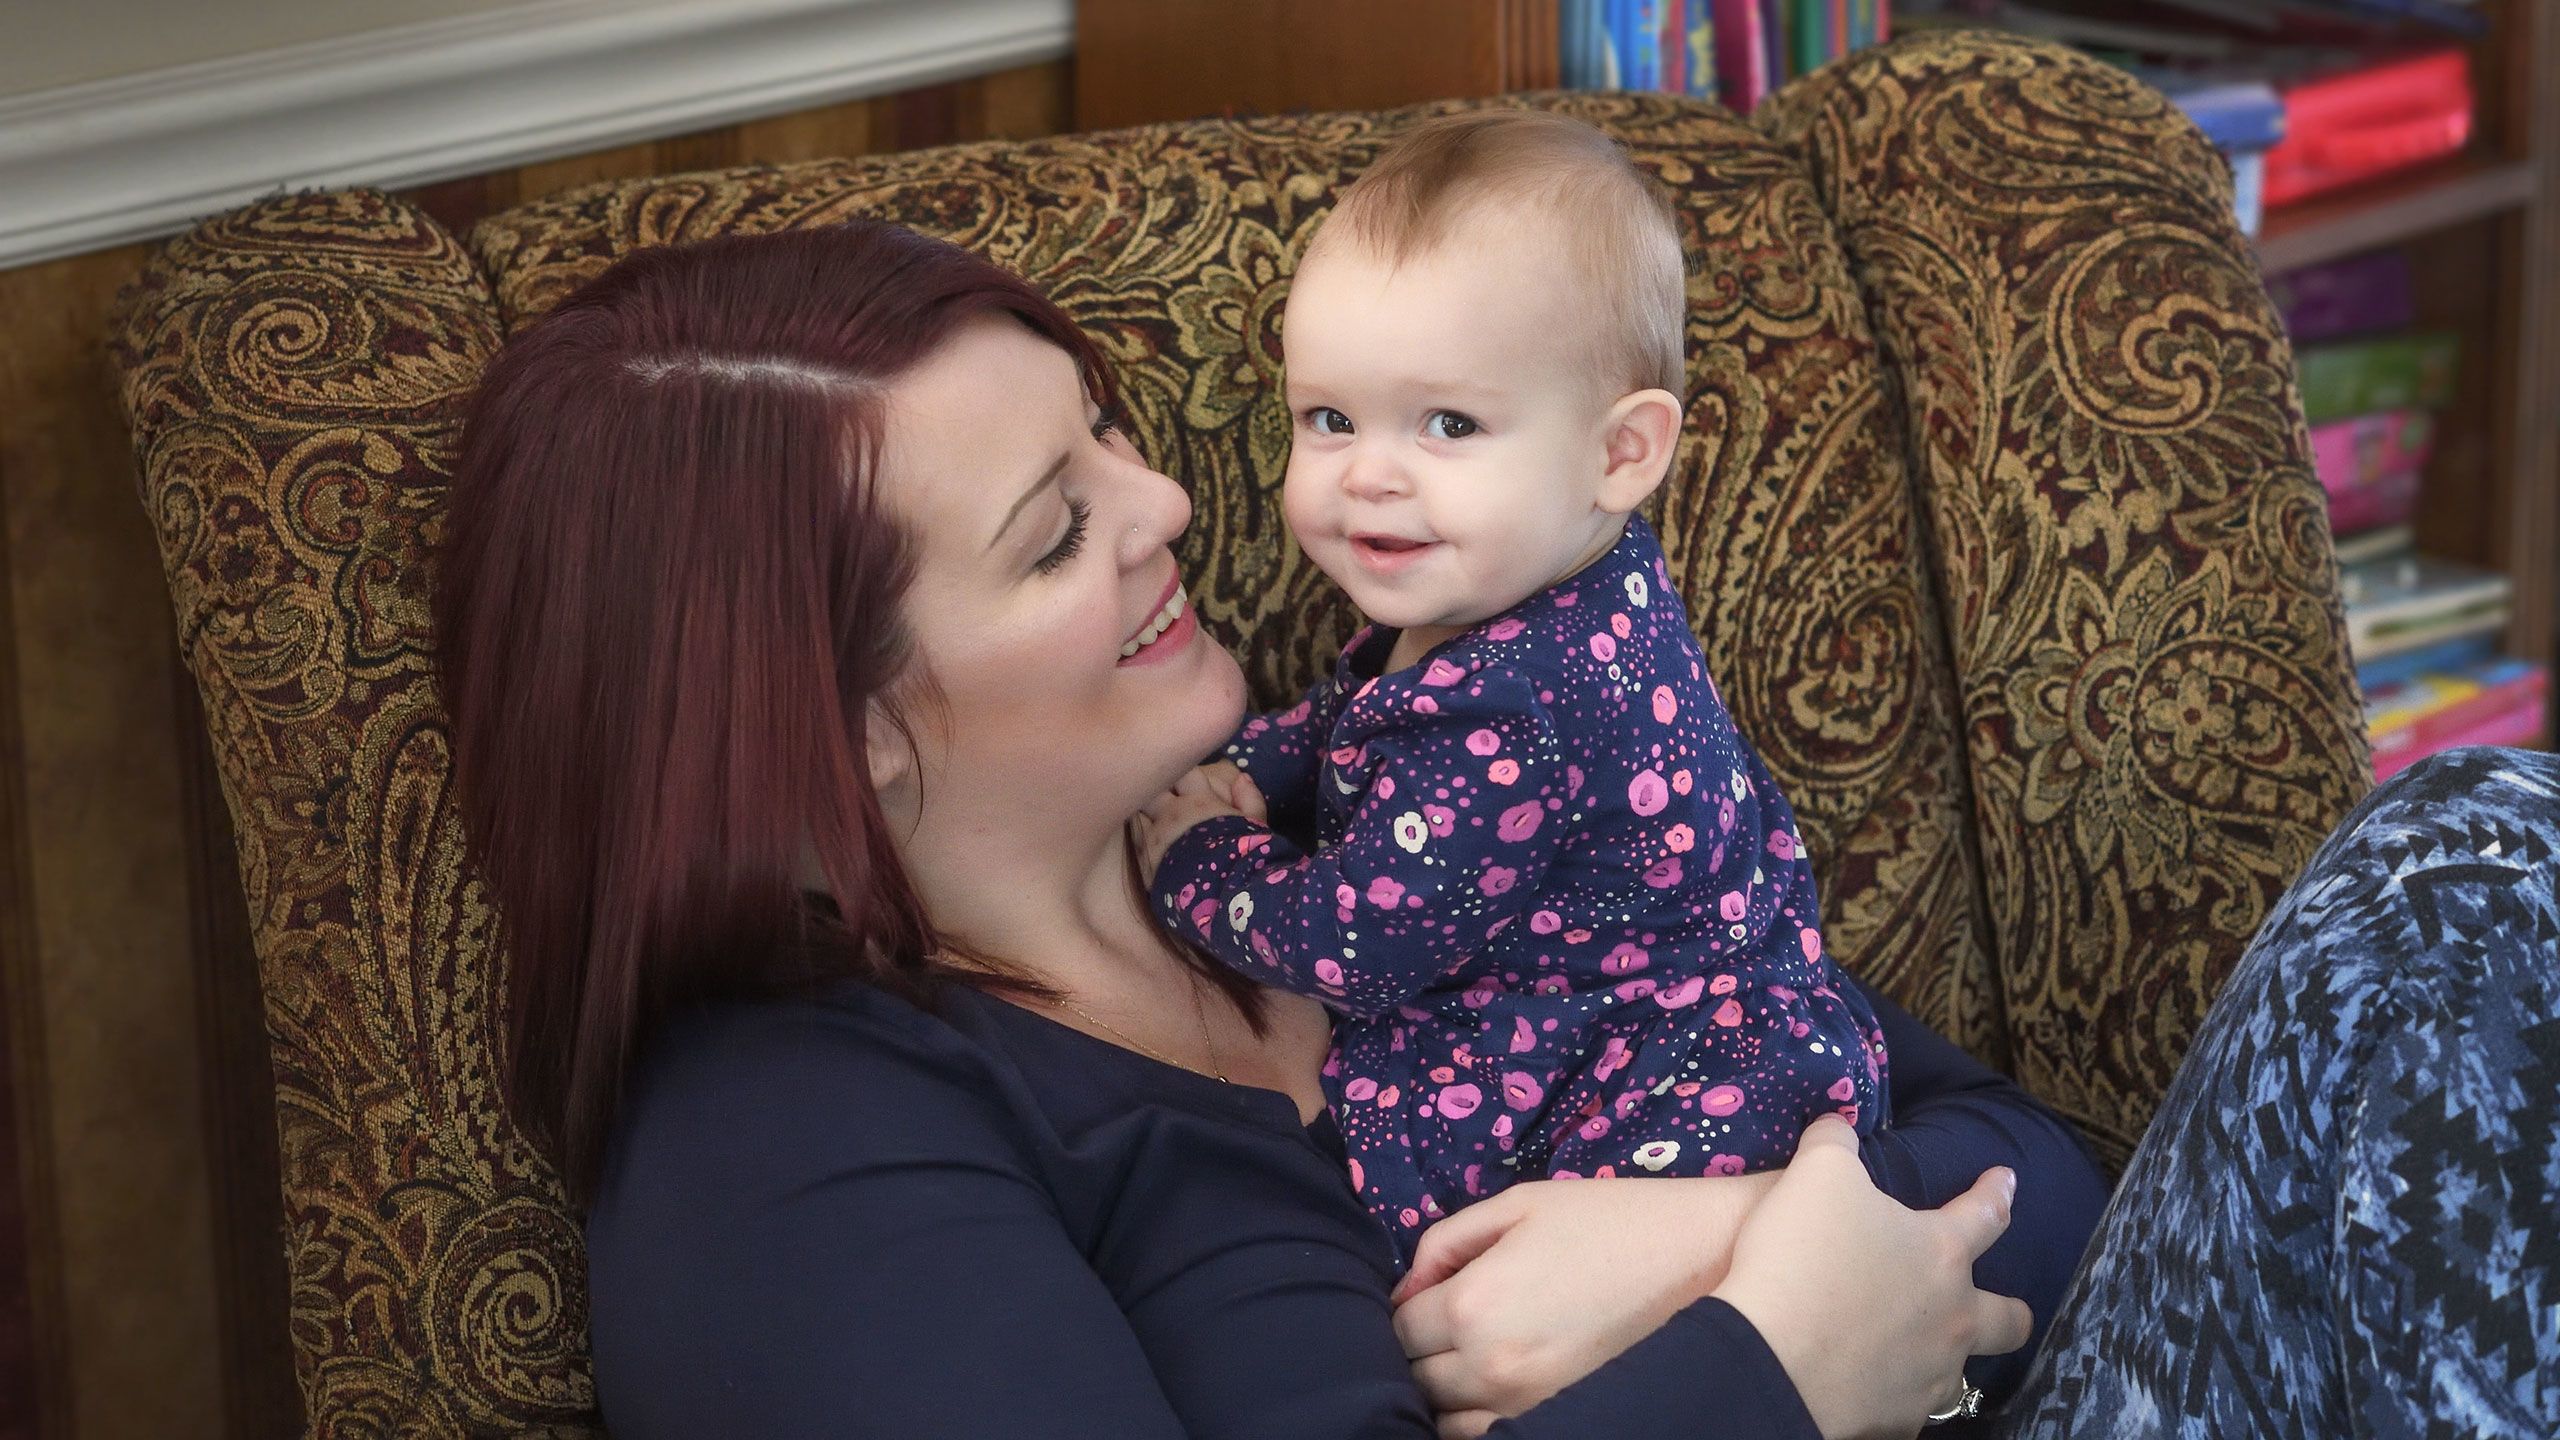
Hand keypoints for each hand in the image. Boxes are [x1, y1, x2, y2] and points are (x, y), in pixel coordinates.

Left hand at [1131, 762, 1266, 878]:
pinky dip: (1142, 841)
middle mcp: (1171, 815)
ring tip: (1158, 826)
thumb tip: (1241, 778)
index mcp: (1199, 801)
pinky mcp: (1144, 865)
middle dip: (1157, 791)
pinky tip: (1153, 848)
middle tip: (1165, 801)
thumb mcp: (1256, 827)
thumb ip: (1249, 799)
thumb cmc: (1245, 858)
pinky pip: (1135, 844)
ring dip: (1146, 816)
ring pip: (1138, 814)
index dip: (1185, 777)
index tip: (1188, 785)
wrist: (1226, 900)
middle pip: (1153, 788)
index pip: (1185, 773)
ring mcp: (1153, 840)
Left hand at [1392, 1170, 1783, 1435]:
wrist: (1711, 1257)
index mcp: (1474, 1305)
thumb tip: (1405, 1288)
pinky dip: (1485, 1419)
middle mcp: (1493, 1368)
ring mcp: (1530, 1407)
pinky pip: (1495, 1439)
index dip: (1409, 1311)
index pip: (1400, 1330)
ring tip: (1477, 1359)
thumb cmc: (1614, 1221)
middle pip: (1417, 1380)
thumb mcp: (1520, 1204)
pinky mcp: (1567, 1423)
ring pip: (1448, 1422)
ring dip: (1449, 1393)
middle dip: (1424, 1352)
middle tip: (1453, 1325)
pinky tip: (1506, 1385)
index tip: (1430, 1299)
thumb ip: (1447, 1243)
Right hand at [1712, 1117, 2031, 1439]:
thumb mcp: (1815, 1174)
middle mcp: (1950, 1320)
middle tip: (2004, 1306)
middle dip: (2010, 1310)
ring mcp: (1928, 1378)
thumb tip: (1837, 1123)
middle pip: (2006, 1319)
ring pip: (1958, 1375)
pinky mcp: (1897, 1422)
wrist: (1771, 1359)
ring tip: (1919, 1353)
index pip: (1985, 1215)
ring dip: (1944, 1360)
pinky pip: (1905, 1411)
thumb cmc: (1802, 1257)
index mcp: (1940, 1254)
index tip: (2007, 1180)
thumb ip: (1834, 1142)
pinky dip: (1891, 1397)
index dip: (1997, 1192)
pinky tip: (1868, 1389)